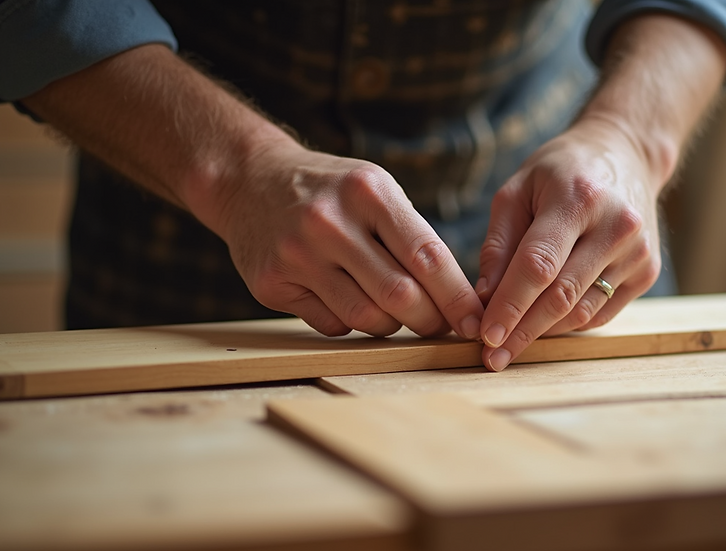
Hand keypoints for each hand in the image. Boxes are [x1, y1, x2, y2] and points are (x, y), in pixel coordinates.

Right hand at [208, 142, 484, 338]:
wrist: (249, 180)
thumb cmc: (331, 191)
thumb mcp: (375, 189)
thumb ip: (412, 237)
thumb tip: (460, 300)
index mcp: (369, 192)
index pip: (427, 256)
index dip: (458, 298)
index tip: (475, 322)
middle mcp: (330, 222)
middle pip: (400, 295)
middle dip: (430, 320)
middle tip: (441, 327)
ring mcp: (297, 255)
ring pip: (367, 318)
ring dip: (392, 325)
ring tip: (394, 312)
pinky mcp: (272, 284)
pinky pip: (332, 324)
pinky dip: (351, 322)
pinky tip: (347, 299)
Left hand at [476, 121, 662, 370]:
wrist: (626, 154)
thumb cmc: (561, 171)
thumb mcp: (517, 190)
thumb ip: (499, 244)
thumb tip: (485, 299)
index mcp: (578, 199)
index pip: (539, 265)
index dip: (510, 305)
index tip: (485, 335)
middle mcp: (616, 227)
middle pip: (562, 296)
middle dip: (522, 331)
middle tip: (492, 358)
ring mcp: (637, 253)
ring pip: (581, 311)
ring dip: (543, 333)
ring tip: (510, 345)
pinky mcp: (647, 272)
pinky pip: (600, 313)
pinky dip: (568, 324)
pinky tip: (544, 325)